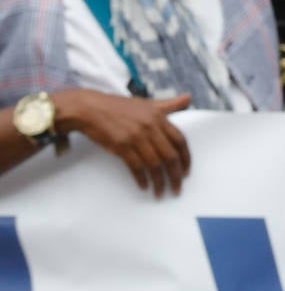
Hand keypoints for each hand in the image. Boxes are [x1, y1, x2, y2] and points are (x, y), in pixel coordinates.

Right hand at [53, 90, 193, 197]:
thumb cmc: (119, 106)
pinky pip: (136, 167)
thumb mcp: (147, 103)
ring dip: (159, 182)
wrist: (90, 108)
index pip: (180, 141)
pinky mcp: (121, 146)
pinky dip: (142, 179)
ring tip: (161, 192)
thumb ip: (169, 105)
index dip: (186, 158)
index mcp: (159, 117)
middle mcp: (150, 127)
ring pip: (154, 164)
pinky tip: (144, 186)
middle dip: (176, 175)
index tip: (187, 172)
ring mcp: (136, 137)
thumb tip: (189, 98)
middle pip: (170, 156)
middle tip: (177, 188)